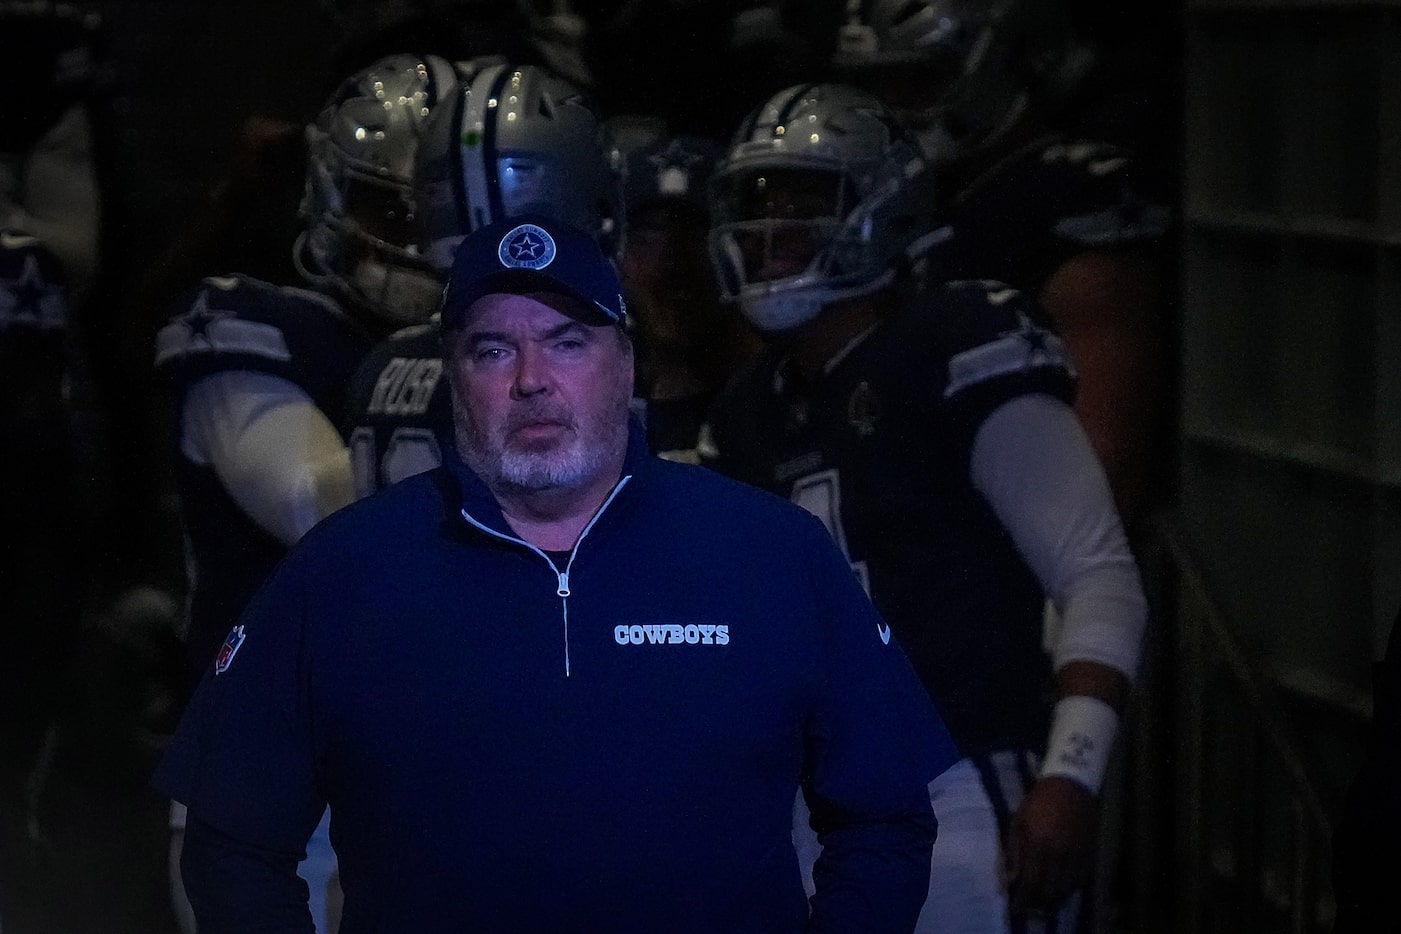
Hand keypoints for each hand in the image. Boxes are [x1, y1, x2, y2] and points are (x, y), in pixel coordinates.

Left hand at [1003, 775, 1097, 917]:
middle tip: (1030, 909)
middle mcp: (1058, 853)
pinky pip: (1080, 880)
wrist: (1070, 785)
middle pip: (1049, 890)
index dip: (1024, 899)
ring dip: (1054, 901)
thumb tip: (1009, 879)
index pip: (1030, 883)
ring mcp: (1076, 854)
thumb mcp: (1018, 821)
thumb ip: (1013, 851)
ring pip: (1066, 889)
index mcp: (1037, 844)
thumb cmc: (1038, 801)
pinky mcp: (1089, 853)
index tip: (1017, 908)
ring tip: (1045, 904)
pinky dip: (1070, 890)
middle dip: (1038, 904)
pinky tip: (1062, 892)